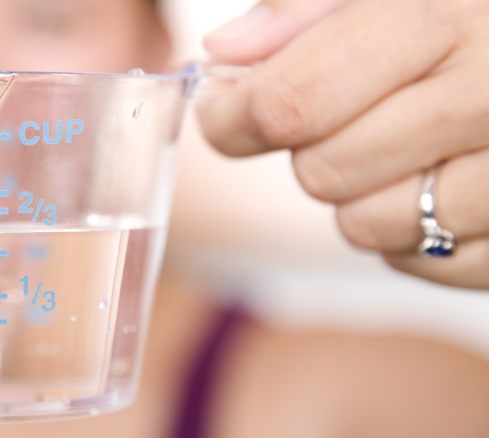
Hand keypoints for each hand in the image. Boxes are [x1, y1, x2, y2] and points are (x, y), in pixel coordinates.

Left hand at [197, 0, 488, 288]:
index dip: (235, 116)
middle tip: (348, 112)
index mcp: (450, 13)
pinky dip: (410, 234)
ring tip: (406, 144)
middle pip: (322, 172)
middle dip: (311, 147)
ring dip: (361, 193)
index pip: (293, 101)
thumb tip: (223, 52)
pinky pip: (422, 264)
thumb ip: (306, 7)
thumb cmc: (478, 11)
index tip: (225, 113)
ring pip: (365, 227)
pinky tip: (442, 181)